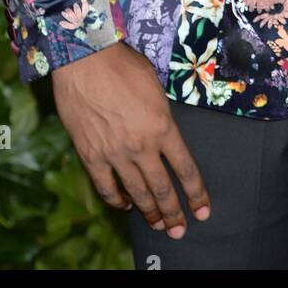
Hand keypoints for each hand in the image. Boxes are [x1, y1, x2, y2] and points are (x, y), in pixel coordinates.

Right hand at [51, 41, 210, 236]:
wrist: (85, 60)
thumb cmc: (123, 65)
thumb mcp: (156, 87)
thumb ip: (162, 115)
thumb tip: (165, 133)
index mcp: (163, 126)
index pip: (186, 169)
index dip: (196, 193)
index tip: (202, 210)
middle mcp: (142, 145)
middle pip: (163, 188)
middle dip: (174, 212)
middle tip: (180, 228)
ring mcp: (115, 153)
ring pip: (137, 192)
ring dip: (149, 212)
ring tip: (158, 225)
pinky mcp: (91, 155)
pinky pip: (106, 187)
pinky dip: (117, 200)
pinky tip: (125, 204)